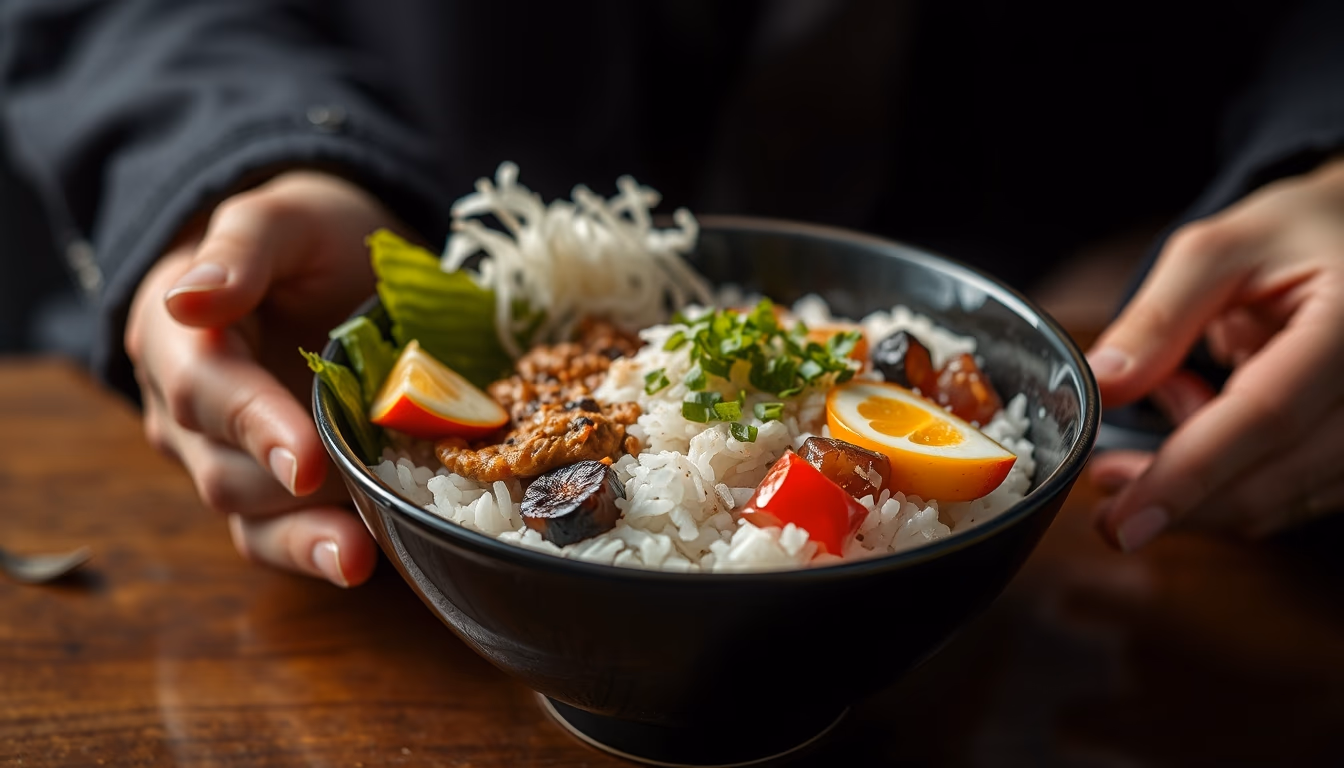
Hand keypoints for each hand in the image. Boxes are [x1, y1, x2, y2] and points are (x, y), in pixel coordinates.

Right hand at [127, 170, 399, 584]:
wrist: (335, 258)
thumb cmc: (308, 235)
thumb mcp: (284, 218)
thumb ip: (242, 251)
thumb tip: (188, 300)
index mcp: (179, 337)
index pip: (206, 390)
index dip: (256, 425)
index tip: (306, 457)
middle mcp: (190, 408)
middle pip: (223, 466)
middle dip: (287, 492)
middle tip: (354, 508)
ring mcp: (228, 455)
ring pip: (248, 514)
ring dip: (304, 538)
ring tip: (360, 553)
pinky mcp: (272, 488)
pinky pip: (275, 535)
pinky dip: (312, 554)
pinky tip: (356, 562)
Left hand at [1089, 156, 1343, 549]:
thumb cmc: (1303, 232)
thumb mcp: (1223, 247)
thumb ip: (1160, 316)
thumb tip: (1104, 384)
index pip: (1264, 417)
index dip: (1187, 476)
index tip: (1123, 522)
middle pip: (1272, 478)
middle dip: (1177, 495)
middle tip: (1104, 479)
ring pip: (1280, 498)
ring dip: (1203, 479)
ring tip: (1172, 392)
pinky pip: (1294, 491)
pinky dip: (1235, 471)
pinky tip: (1208, 409)